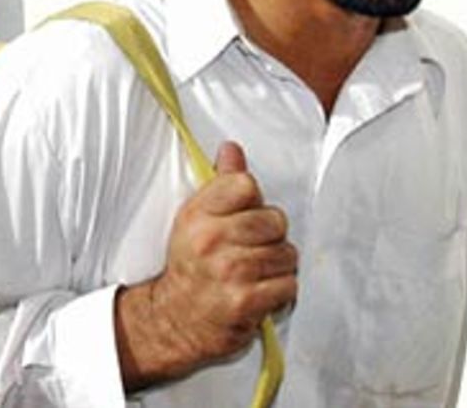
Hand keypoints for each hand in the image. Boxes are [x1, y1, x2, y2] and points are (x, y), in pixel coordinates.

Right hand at [116, 141, 296, 389]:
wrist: (177, 317)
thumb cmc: (191, 265)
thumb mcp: (196, 218)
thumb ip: (220, 183)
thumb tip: (232, 148)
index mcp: (197, 213)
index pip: (245, 184)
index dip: (253, 200)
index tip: (245, 214)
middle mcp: (211, 239)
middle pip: (274, 219)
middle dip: (272, 235)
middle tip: (255, 247)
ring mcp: (229, 271)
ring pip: (287, 254)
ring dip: (280, 265)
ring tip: (259, 271)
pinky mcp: (246, 301)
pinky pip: (289, 285)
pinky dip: (282, 290)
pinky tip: (262, 291)